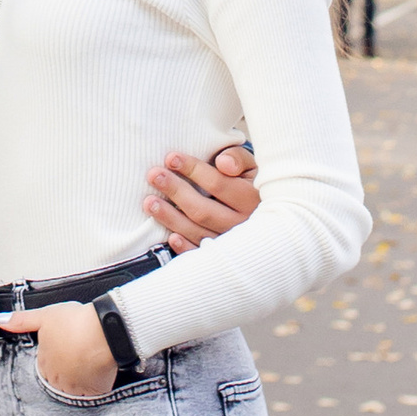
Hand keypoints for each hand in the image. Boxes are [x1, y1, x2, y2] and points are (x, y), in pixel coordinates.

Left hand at [0, 300, 115, 397]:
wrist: (105, 330)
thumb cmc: (75, 322)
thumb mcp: (45, 316)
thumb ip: (20, 321)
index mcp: (43, 363)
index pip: (44, 365)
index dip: (54, 354)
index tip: (64, 346)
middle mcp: (57, 379)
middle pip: (58, 378)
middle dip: (66, 367)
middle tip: (78, 351)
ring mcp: (77, 387)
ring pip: (75, 386)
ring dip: (79, 377)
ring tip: (88, 359)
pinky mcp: (96, 390)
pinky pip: (93, 392)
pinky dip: (96, 382)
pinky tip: (98, 369)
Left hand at [142, 141, 256, 249]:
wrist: (266, 216)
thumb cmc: (252, 184)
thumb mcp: (253, 166)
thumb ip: (239, 159)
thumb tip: (223, 163)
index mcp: (252, 199)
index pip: (218, 184)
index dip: (193, 170)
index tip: (171, 158)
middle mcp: (243, 224)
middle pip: (203, 210)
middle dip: (176, 191)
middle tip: (154, 175)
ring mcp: (232, 243)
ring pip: (197, 232)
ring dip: (171, 218)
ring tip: (149, 202)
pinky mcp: (223, 258)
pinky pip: (201, 254)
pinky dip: (185, 247)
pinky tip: (170, 236)